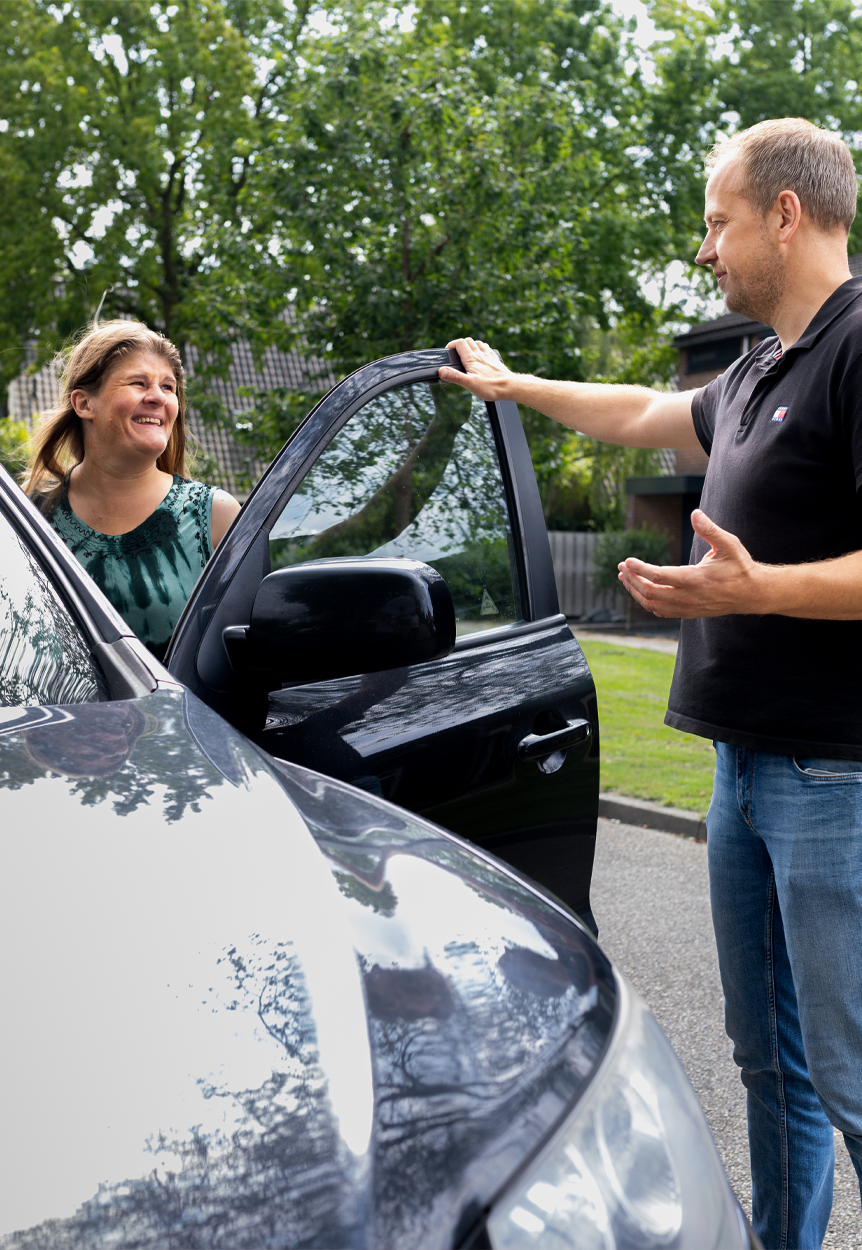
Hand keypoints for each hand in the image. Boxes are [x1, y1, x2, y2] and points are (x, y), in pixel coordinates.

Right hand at [438, 337, 514, 398]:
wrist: (510, 387)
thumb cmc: (491, 387)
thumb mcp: (469, 384)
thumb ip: (455, 377)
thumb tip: (441, 371)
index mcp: (472, 359)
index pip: (460, 343)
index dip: (452, 344)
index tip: (448, 350)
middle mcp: (480, 354)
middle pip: (468, 341)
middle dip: (460, 344)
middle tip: (455, 353)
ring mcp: (489, 356)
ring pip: (478, 343)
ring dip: (471, 345)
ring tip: (467, 353)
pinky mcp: (495, 360)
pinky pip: (487, 349)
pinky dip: (482, 349)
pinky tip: (482, 356)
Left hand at [618, 510, 764, 618]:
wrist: (753, 593)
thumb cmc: (740, 566)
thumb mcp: (729, 544)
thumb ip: (710, 530)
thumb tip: (695, 513)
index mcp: (695, 580)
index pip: (658, 576)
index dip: (639, 569)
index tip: (627, 561)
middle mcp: (689, 597)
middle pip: (649, 593)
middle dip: (632, 579)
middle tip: (622, 567)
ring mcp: (687, 608)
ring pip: (652, 604)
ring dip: (636, 592)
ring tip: (625, 578)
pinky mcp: (689, 613)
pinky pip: (661, 611)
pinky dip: (647, 602)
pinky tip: (641, 591)